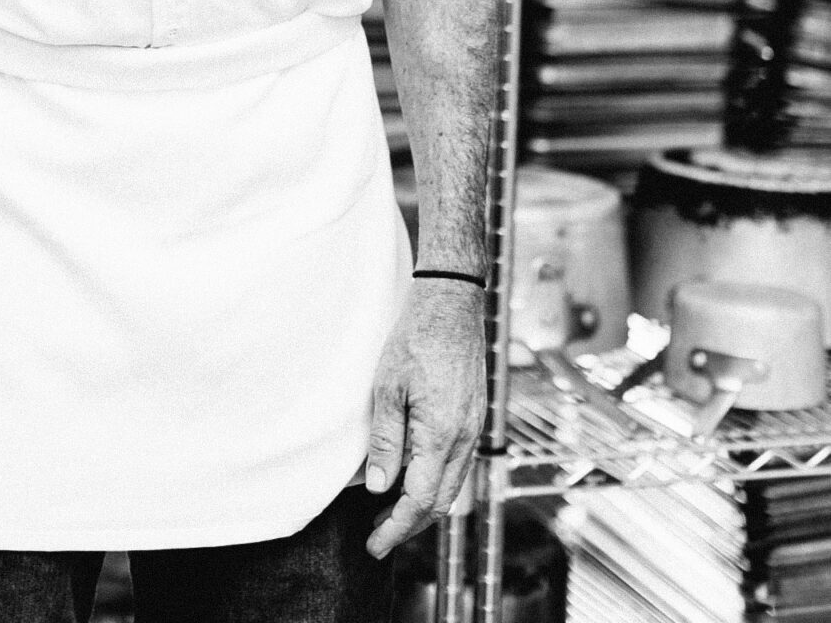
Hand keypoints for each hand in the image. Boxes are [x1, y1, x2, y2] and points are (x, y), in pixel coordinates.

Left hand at [363, 276, 485, 558]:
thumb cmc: (416, 339)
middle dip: (408, 526)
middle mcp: (465, 439)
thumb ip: (387, 440)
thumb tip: (379, 489)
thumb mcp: (388, 387)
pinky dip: (436, 484)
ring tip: (390, 514)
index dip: (396, 528)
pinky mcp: (475, 419)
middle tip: (377, 537)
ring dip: (423, 507)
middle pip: (440, 502)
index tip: (374, 544)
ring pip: (452, 487)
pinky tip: (414, 479)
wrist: (452, 304)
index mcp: (441, 434)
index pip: (419, 500)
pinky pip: (458, 466)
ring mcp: (474, 429)